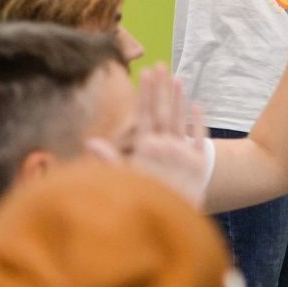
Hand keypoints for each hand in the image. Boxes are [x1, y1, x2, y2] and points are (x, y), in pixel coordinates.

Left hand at [86, 65, 208, 207]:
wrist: (171, 222)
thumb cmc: (145, 201)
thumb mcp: (125, 178)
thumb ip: (110, 160)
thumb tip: (89, 142)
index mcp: (146, 148)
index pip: (145, 115)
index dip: (145, 94)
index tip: (143, 73)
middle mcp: (163, 147)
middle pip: (162, 111)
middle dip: (160, 89)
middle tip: (158, 65)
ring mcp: (181, 153)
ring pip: (179, 120)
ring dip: (178, 99)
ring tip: (177, 78)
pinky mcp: (198, 163)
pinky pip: (198, 138)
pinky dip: (198, 123)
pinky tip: (197, 106)